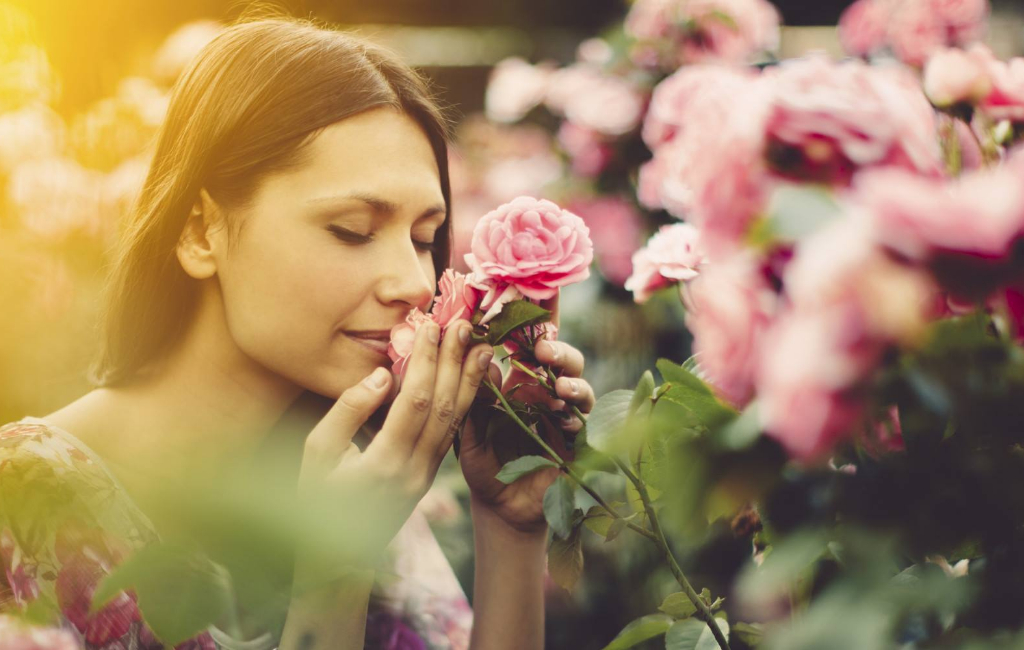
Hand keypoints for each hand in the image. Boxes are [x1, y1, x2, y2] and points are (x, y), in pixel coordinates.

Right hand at [295, 318, 493, 587]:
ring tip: (481, 347)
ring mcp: (426, 476)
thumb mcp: (316, 454)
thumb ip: (347, 411)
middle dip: (454, 362)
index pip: (414, 402)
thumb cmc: (315, 498)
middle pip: (443, 407)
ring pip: (455, 422)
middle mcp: (413, 471)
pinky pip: (452, 434)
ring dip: (470, 381)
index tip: (431, 326)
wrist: (335, 558)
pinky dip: (465, 403)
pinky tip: (472, 380)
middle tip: (464, 325)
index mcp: (383, 463)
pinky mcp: (430, 476)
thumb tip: (382, 375)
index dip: (425, 362)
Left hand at [458, 291, 595, 533]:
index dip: (534, 314)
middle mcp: (545, 388)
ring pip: (578, 382)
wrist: (501, 507)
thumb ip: (472, 394)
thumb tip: (480, 354)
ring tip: (558, 385)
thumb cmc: (483, 461)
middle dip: (557, 346)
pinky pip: (584, 421)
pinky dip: (576, 416)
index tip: (533, 292)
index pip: (527, 338)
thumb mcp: (468, 427)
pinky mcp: (577, 440)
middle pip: (561, 355)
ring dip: (571, 379)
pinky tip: (566, 419)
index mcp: (517, 377)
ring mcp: (564, 413)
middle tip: (542, 349)